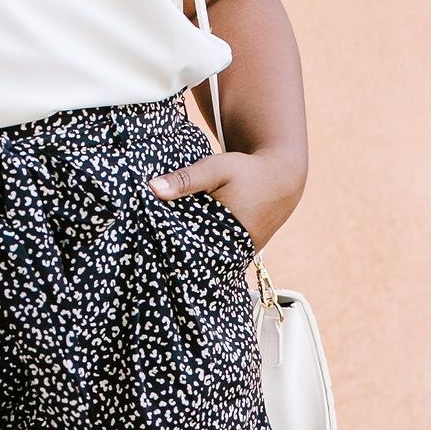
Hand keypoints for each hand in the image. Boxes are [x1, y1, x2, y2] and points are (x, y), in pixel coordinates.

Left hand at [148, 145, 301, 252]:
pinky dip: (205, 250)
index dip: (169, 248)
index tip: (149, 245)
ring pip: (210, 260)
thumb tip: (152, 188)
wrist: (281, 178)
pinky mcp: (245, 252)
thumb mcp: (215, 169)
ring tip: (165, 251)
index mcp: (229, 233)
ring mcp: (243, 254)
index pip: (190, 251)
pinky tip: (188, 243)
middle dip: (179, 253)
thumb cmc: (247, 172)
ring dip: (193, 253)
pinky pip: (220, 256)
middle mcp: (238, 250)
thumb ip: (186, 179)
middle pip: (199, 259)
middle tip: (152, 250)